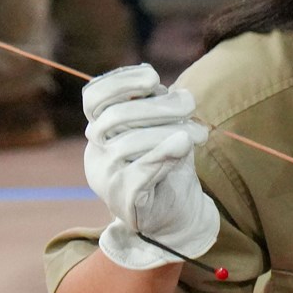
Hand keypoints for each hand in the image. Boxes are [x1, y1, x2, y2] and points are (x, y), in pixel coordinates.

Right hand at [82, 64, 219, 270]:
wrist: (175, 215)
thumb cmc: (168, 163)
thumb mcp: (163, 127)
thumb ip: (156, 106)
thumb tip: (157, 85)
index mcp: (100, 129)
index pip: (94, 97)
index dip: (120, 82)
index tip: (153, 77)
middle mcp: (96, 152)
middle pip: (116, 117)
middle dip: (159, 105)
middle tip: (191, 104)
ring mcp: (106, 177)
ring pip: (130, 144)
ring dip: (170, 131)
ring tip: (198, 134)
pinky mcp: (124, 199)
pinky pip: (139, 172)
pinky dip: (163, 154)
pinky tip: (183, 144)